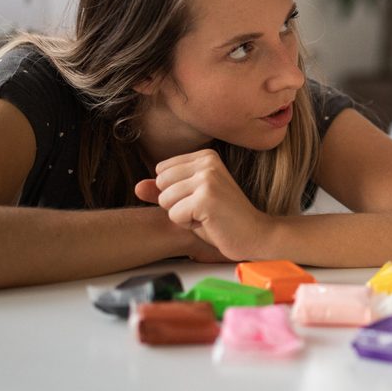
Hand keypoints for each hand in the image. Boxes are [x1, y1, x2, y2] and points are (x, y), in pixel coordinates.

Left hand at [134, 149, 271, 260]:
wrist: (254, 234)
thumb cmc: (222, 218)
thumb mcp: (190, 199)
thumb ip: (164, 191)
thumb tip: (137, 186)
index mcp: (205, 156)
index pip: (162, 171)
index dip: (175, 192)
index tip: (200, 199)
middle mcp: (208, 162)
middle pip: (161, 184)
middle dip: (175, 204)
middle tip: (203, 209)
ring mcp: (208, 179)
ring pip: (165, 200)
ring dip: (182, 215)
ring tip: (206, 215)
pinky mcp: (206, 198)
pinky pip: (174, 215)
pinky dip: (188, 225)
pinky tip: (209, 222)